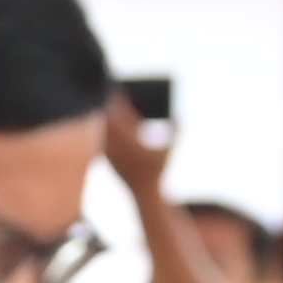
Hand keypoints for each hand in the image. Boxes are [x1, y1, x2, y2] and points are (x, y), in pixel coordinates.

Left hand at [95, 94, 172, 209]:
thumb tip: (180, 115)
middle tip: (114, 94)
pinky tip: (110, 122)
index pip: (118, 115)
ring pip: (103, 129)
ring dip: (106, 117)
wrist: (143, 191)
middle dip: (111, 105)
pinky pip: (103, 137)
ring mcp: (108, 152)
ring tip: (110, 105)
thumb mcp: (171, 148)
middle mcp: (115, 146)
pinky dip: (106, 128)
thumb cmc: (158, 168)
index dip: (118, 101)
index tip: (120, 90)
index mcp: (128, 140)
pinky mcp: (106, 158)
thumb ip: (178, 130)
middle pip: (107, 119)